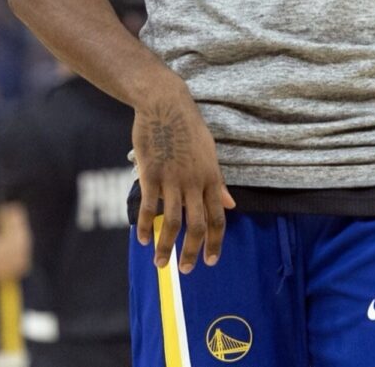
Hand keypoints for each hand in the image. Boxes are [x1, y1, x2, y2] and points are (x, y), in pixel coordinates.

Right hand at [132, 84, 235, 273]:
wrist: (165, 104)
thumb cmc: (188, 127)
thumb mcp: (210, 153)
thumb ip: (218, 182)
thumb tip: (231, 204)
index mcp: (211, 177)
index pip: (218, 218)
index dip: (215, 242)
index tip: (211, 260)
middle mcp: (194, 182)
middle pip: (197, 226)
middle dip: (192, 252)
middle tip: (187, 270)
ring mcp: (172, 179)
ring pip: (172, 222)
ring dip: (166, 247)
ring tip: (161, 263)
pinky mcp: (151, 175)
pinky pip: (150, 208)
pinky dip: (146, 227)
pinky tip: (143, 239)